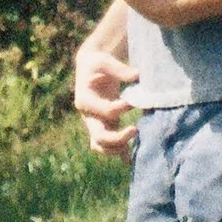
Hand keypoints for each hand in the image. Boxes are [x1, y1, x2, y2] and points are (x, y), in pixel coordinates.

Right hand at [72, 17, 139, 157]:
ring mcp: (95, 124)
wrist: (91, 68)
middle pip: (99, 137)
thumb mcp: (104, 61)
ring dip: (117, 148)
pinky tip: (130, 160)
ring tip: (134, 143)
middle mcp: (88, 116)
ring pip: (100, 146)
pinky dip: (118, 153)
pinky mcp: (104, 126)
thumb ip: (119, 69)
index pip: (105, 111)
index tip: (132, 101)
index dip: (120, 108)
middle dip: (118, 138)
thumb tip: (137, 75)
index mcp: (85, 100)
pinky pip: (107, 146)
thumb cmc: (97, 63)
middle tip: (136, 129)